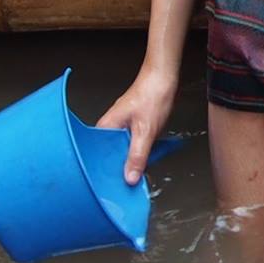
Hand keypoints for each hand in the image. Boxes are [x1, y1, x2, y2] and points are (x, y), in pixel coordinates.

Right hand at [97, 67, 176, 184]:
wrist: (164, 76)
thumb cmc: (152, 95)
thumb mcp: (145, 131)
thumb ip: (137, 156)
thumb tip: (130, 178)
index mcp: (105, 128)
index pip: (99, 158)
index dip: (107, 173)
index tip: (115, 186)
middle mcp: (110, 128)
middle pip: (112, 157)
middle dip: (122, 168)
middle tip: (131, 182)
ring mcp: (121, 127)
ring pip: (124, 151)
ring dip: (133, 160)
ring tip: (140, 171)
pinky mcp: (133, 126)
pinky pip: (133, 144)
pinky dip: (141, 151)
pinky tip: (148, 156)